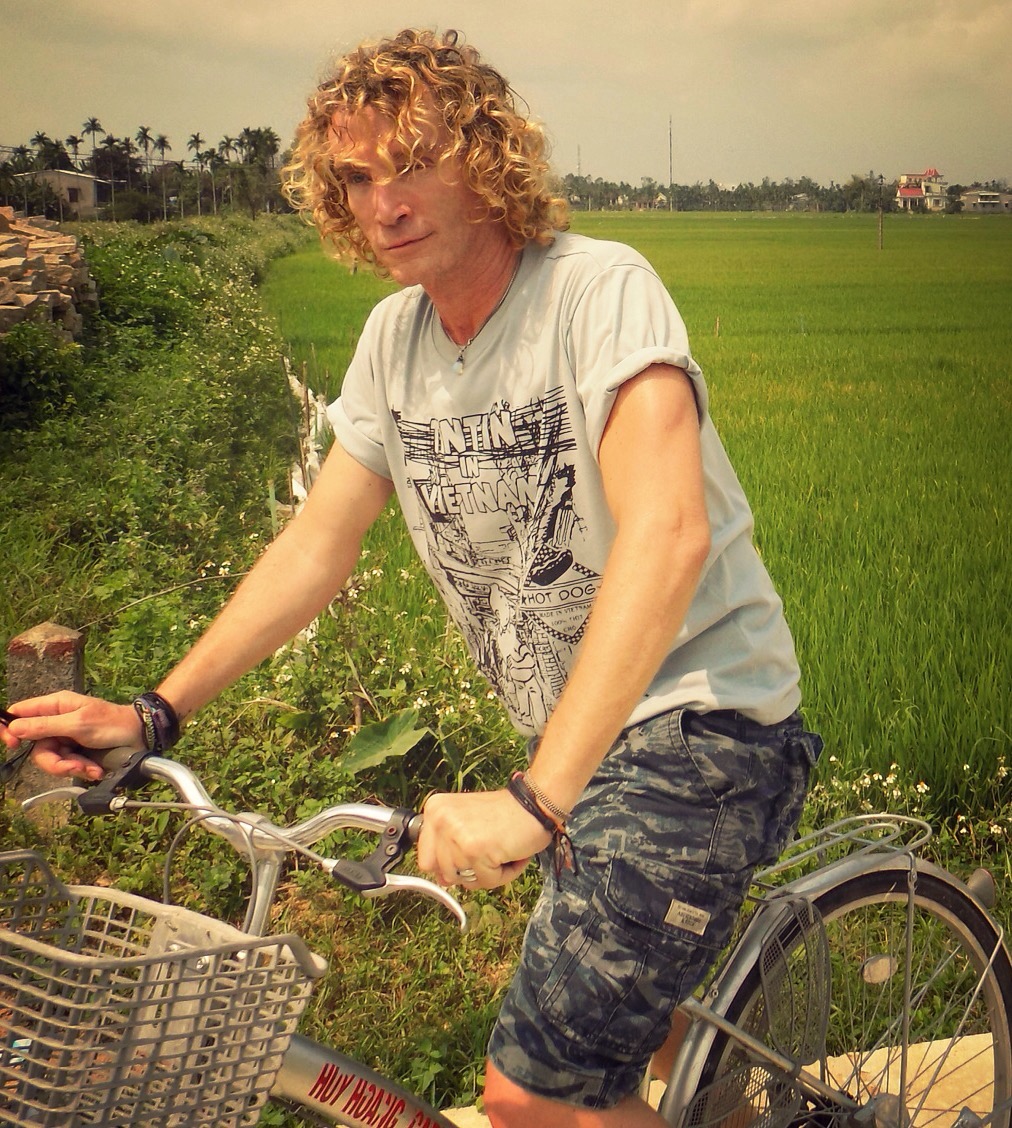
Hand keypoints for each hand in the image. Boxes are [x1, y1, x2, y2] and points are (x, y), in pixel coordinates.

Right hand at [1, 692, 143, 780]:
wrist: (140, 736)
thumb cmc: (111, 723)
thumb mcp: (78, 724)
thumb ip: (45, 726)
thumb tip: (14, 728)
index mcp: (55, 706)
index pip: (20, 713)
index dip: (11, 729)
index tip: (13, 745)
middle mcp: (56, 722)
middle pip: (36, 747)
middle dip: (54, 761)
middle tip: (72, 765)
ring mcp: (66, 739)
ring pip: (52, 760)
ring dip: (71, 768)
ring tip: (91, 768)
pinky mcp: (76, 753)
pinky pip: (68, 766)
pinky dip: (82, 770)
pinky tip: (96, 770)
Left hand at [416, 788, 551, 888]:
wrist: (534, 804)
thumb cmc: (505, 814)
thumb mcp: (466, 822)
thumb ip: (447, 849)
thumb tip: (440, 880)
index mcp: (435, 810)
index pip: (425, 859)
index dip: (448, 864)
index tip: (468, 852)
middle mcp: (441, 819)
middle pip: (444, 874)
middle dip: (469, 870)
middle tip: (488, 848)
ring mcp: (457, 835)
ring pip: (465, 881)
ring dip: (488, 872)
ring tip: (500, 849)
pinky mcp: (476, 850)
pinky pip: (486, 882)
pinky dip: (503, 874)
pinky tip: (510, 854)